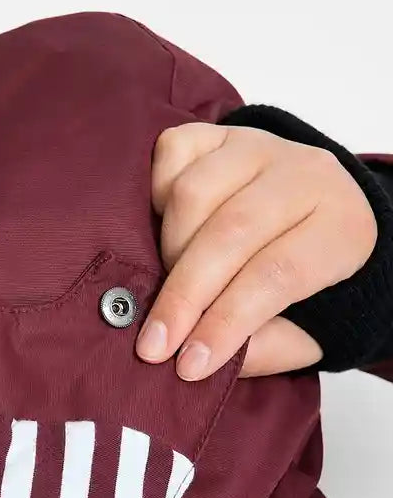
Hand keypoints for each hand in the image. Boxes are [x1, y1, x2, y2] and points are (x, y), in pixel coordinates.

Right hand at [137, 122, 377, 378]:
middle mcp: (307, 174)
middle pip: (230, 233)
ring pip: (193, 193)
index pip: (277, 274)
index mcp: (343, 227)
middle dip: (184, 296)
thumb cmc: (304, 285)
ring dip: (168, 251)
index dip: (227, 321)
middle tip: (154, 345)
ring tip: (167, 286)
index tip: (189, 365)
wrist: (307, 220)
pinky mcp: (220, 132)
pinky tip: (164, 229)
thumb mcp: (299, 330)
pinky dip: (156, 196)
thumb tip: (196, 363)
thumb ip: (257, 349)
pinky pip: (171, 154)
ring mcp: (261, 145)